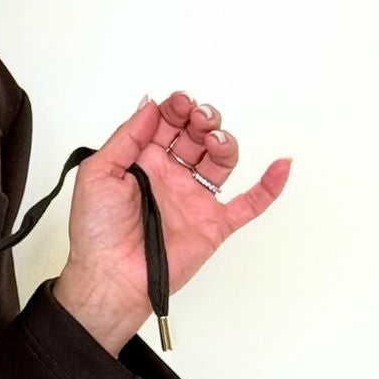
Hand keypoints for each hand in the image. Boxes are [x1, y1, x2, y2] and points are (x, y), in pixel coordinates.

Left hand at [53, 91, 292, 347]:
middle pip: (197, 137)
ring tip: (214, 139)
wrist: (110, 276)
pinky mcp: (213, 224)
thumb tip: (149, 106)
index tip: (180, 102)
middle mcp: (171, 177)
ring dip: (224, 142)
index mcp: (143, 163)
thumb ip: (126, 138)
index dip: (176, 109)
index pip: (166, 124)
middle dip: (202, 119)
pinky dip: (269, 186)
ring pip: (221, 161)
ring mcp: (194, 200)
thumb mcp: (99, 172)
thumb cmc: (96, 231)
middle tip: (198, 117)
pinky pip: (249, 204)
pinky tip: (282, 165)